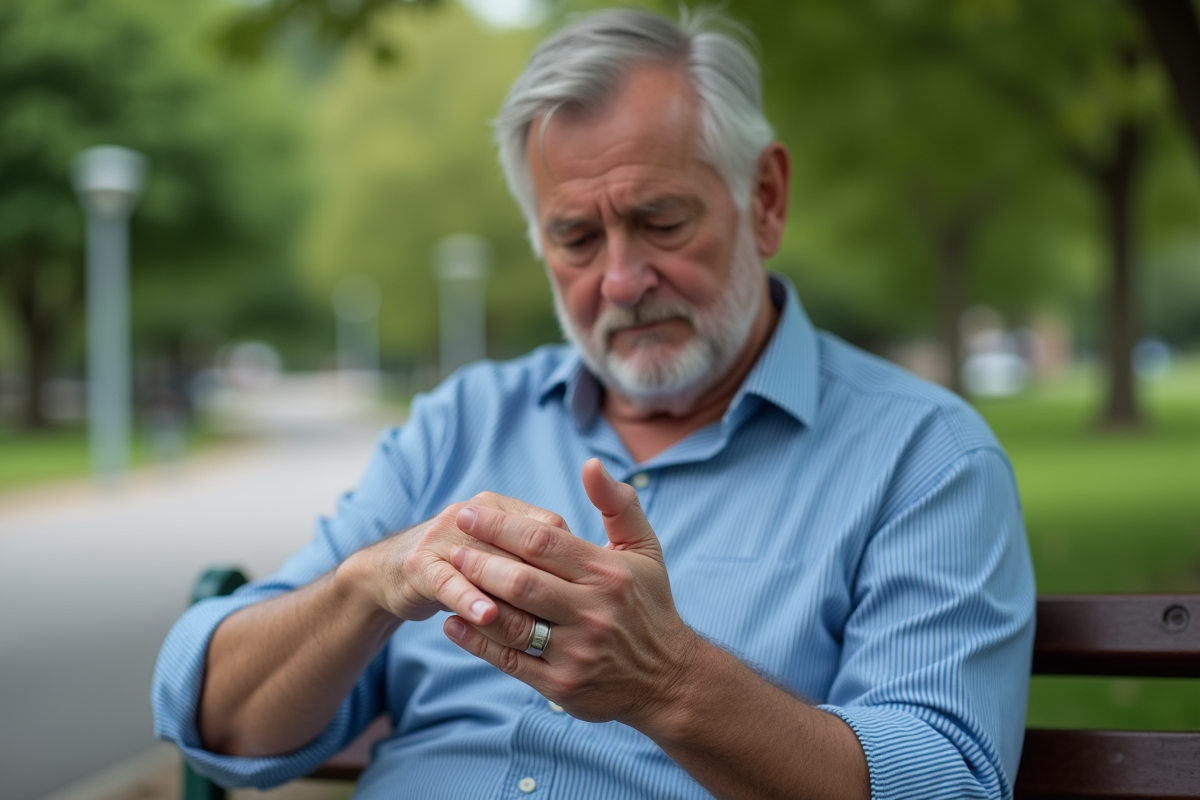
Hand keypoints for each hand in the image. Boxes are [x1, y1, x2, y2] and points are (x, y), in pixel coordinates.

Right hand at [340, 493, 566, 626]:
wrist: (393, 572)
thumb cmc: (464, 568)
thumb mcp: (501, 554)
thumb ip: (538, 557)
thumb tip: (588, 573)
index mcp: (503, 509)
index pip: (548, 529)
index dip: (572, 560)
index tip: (592, 593)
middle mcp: (475, 515)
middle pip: (520, 545)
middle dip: (550, 580)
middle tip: (577, 613)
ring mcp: (445, 537)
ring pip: (487, 564)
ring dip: (512, 592)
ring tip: (540, 619)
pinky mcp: (419, 565)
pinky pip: (448, 582)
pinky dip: (468, 599)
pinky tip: (486, 617)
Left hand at [442, 458, 700, 729]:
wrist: (668, 679)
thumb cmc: (649, 604)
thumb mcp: (644, 550)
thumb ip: (617, 504)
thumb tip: (590, 464)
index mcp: (608, 573)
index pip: (543, 542)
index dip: (500, 526)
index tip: (470, 514)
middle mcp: (592, 612)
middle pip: (521, 582)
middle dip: (480, 561)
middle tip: (453, 544)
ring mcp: (576, 651)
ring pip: (512, 623)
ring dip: (473, 600)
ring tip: (450, 579)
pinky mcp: (561, 685)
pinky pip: (509, 661)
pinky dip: (477, 642)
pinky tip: (455, 623)